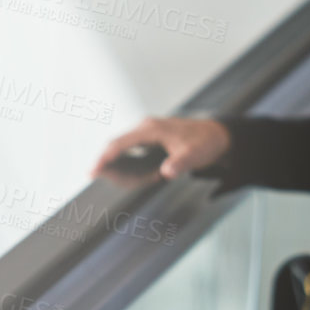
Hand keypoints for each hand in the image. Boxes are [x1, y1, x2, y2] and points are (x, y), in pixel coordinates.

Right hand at [91, 116, 231, 179]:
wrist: (217, 135)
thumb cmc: (205, 143)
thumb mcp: (195, 155)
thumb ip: (180, 163)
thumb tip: (166, 172)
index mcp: (152, 129)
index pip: (120, 143)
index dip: (104, 158)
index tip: (92, 172)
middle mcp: (145, 128)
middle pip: (116, 144)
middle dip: (106, 163)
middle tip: (98, 179)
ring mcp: (146, 132)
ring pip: (122, 148)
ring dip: (118, 166)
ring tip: (126, 181)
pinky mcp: (149, 139)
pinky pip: (130, 151)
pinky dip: (126, 164)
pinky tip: (132, 176)